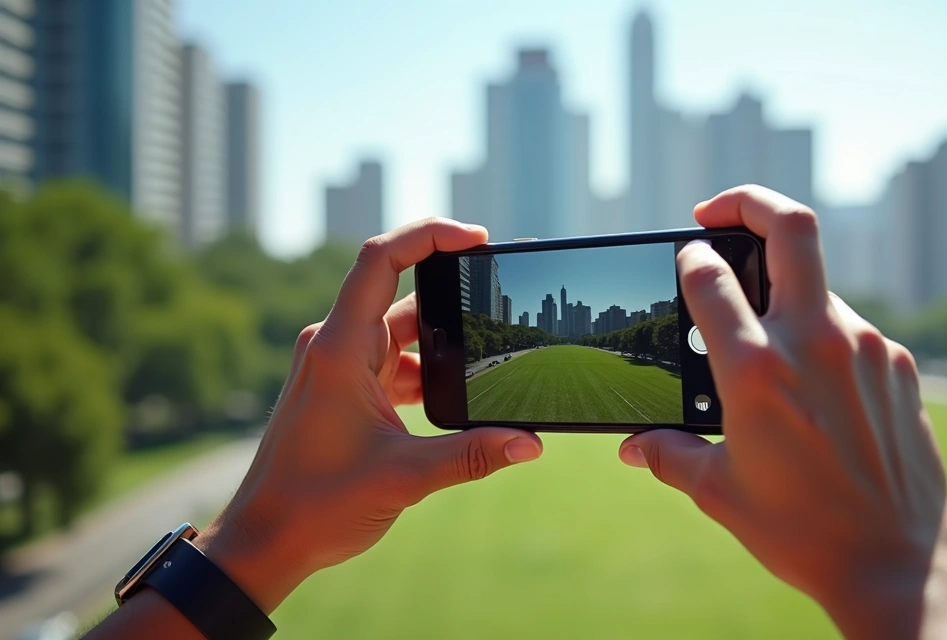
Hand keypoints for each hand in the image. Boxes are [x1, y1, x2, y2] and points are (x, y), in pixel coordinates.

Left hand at [193, 218, 543, 611]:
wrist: (266, 541)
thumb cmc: (316, 505)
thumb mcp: (404, 477)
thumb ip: (472, 455)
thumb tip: (531, 442)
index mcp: (340, 349)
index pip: (382, 260)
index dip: (430, 234)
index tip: (478, 238)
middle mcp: (336, 346)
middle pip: (400, 291)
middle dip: (452, 294)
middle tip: (500, 298)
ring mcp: (338, 366)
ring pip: (401, 331)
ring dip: (441, 343)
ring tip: (489, 358)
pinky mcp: (344, 388)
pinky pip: (392, 360)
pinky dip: (426, 370)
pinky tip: (457, 395)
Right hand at [618, 186, 946, 638]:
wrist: (897, 563)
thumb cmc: (801, 532)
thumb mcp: (719, 493)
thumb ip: (669, 453)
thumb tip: (633, 445)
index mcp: (757, 371)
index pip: (711, 276)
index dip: (691, 258)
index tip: (688, 258)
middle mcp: (815, 343)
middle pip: (791, 227)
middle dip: (749, 201)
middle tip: (718, 211)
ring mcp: (865, 348)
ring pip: (820, 285)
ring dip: (787, 293)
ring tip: (769, 339)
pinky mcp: (898, 365)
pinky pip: (851, 330)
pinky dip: (824, 337)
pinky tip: (814, 384)